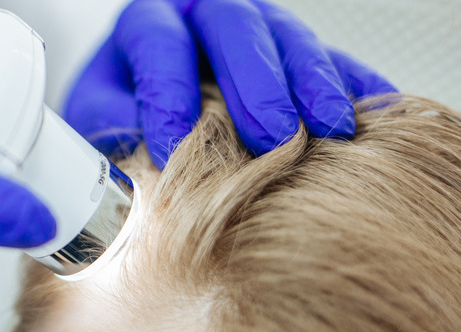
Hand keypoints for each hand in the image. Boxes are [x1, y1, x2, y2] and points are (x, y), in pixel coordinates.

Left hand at [64, 0, 396, 166]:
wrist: (147, 123)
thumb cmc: (119, 123)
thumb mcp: (102, 125)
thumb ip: (120, 133)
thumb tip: (152, 168)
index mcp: (146, 24)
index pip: (158, 43)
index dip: (167, 92)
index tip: (173, 146)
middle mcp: (204, 16)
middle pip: (234, 26)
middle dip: (256, 82)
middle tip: (271, 136)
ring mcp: (255, 31)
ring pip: (289, 37)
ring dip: (313, 83)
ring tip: (332, 130)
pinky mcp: (293, 57)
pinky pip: (333, 61)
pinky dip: (356, 88)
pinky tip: (375, 117)